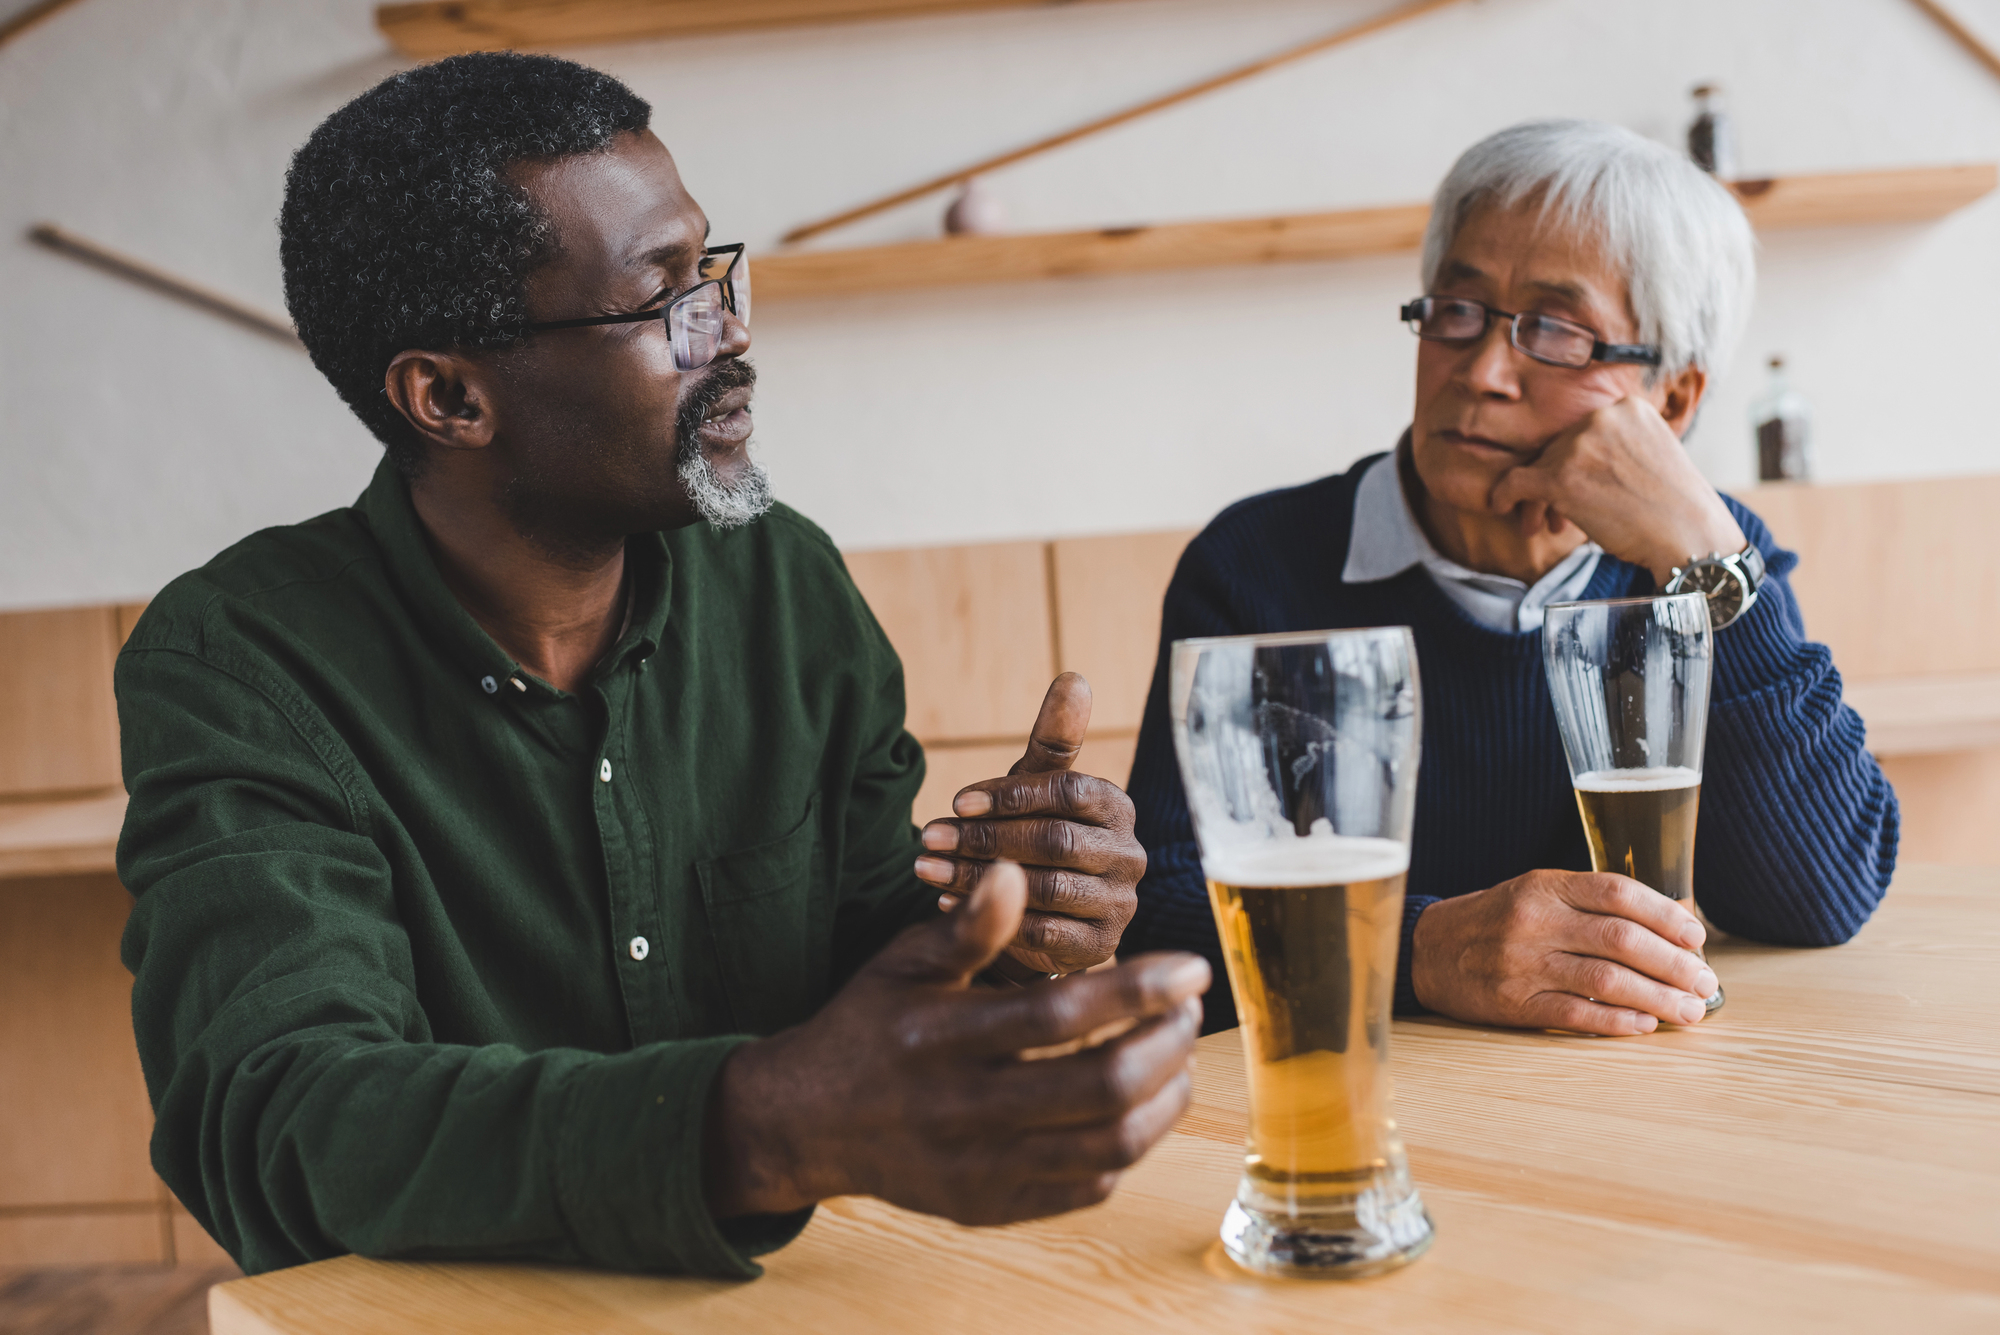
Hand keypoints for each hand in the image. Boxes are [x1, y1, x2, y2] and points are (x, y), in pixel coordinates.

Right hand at [703, 861, 1210, 1222]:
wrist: (810, 1120)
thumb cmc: (868, 1025)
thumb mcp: (903, 962)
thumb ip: (969, 927)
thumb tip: (1016, 872)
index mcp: (944, 1038)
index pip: (1062, 1015)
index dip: (1138, 990)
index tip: (1190, 966)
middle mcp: (965, 1110)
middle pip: (1099, 1088)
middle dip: (1166, 1045)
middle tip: (1189, 1009)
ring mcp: (982, 1168)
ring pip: (1107, 1146)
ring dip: (1163, 1098)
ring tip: (1175, 1053)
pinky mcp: (993, 1207)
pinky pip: (1088, 1186)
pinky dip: (1129, 1143)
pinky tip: (1139, 1102)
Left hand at [915, 673, 1144, 976]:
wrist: (1039, 916)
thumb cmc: (1035, 837)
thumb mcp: (1037, 789)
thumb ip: (1054, 740)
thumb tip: (1074, 677)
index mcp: (1117, 807)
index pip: (1069, 791)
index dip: (1010, 795)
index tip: (955, 801)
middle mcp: (1129, 855)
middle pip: (1055, 840)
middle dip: (985, 838)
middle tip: (929, 838)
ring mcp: (1120, 904)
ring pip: (1046, 886)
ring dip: (977, 878)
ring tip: (927, 870)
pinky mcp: (1099, 948)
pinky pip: (1044, 932)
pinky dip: (992, 917)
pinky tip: (948, 905)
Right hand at [1410, 869, 1717, 1035]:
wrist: (1427, 950)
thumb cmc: (1494, 920)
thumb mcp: (1537, 893)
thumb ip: (1593, 902)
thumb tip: (1672, 918)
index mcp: (1544, 887)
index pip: (1618, 893)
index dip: (1665, 914)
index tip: (1697, 936)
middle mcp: (1535, 922)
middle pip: (1621, 939)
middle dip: (1674, 963)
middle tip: (1704, 981)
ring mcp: (1523, 964)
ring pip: (1606, 979)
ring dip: (1657, 998)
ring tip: (1689, 1010)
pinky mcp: (1514, 1003)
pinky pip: (1575, 1014)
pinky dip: (1616, 1021)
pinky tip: (1643, 1026)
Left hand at [1487, 395, 1745, 585]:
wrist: (1691, 538)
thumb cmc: (1676, 507)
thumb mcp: (1653, 454)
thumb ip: (1616, 446)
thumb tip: (1570, 461)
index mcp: (1628, 407)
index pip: (1584, 432)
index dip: (1575, 462)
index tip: (1580, 486)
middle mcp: (1602, 417)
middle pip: (1560, 449)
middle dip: (1556, 482)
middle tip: (1555, 515)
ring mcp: (1580, 446)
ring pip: (1540, 468)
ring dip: (1541, 498)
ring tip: (1545, 524)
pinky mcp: (1561, 478)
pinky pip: (1517, 482)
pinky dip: (1504, 495)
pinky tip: (1499, 506)